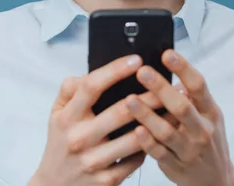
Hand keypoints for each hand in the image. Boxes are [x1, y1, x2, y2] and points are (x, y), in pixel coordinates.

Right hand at [29, 55, 184, 185]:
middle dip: (150, 95)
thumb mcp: (56, 114)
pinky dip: (150, 146)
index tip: (137, 59)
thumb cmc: (60, 143)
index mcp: (67, 117)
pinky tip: (164, 134)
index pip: (91, 87)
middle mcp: (79, 138)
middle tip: (169, 83)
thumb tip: (86, 72)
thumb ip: (69, 90)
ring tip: (176, 108)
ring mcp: (93, 161)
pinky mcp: (106, 181)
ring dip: (159, 121)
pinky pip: (136, 160)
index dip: (115, 70)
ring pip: (134, 138)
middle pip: (121, 111)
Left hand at [124, 50, 233, 185]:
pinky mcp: (176, 165)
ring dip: (147, 115)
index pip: (198, 85)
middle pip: (181, 107)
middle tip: (142, 72)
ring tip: (130, 99)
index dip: (183, 68)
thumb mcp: (207, 115)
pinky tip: (136, 130)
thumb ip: (191, 96)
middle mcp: (202, 130)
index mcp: (210, 111)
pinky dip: (147, 142)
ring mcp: (189, 150)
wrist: (215, 179)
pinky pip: (159, 153)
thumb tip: (167, 70)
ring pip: (166, 131)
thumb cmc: (206, 138)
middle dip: (161, 88)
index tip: (167, 54)